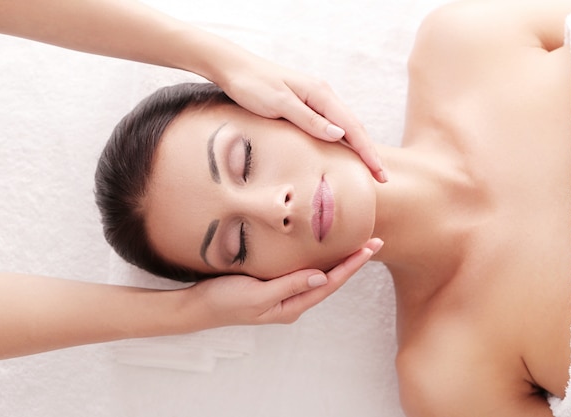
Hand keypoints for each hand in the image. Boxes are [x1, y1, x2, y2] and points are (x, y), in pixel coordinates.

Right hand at [184, 238, 382, 327]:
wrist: (196, 307)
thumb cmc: (223, 301)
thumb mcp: (257, 294)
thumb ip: (289, 285)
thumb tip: (322, 278)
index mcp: (291, 307)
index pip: (329, 283)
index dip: (352, 265)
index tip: (370, 248)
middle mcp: (291, 302)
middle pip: (330, 280)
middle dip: (353, 262)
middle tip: (374, 242)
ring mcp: (282, 294)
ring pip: (318, 275)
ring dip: (339, 260)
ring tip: (357, 245)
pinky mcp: (272, 284)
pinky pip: (302, 271)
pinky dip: (318, 259)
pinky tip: (323, 250)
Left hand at [215, 51, 386, 182]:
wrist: (235, 68)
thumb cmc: (253, 86)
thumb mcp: (279, 104)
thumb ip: (309, 120)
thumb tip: (339, 135)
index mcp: (320, 94)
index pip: (352, 127)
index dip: (367, 152)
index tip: (379, 172)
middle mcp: (323, 94)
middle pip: (354, 127)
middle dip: (369, 152)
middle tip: (382, 178)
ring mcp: (316, 98)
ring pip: (346, 125)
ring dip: (360, 147)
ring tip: (371, 168)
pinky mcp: (307, 103)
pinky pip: (333, 124)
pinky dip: (345, 140)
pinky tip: (347, 151)